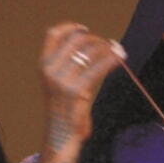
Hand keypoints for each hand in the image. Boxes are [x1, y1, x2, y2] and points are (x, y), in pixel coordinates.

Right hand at [34, 23, 125, 162]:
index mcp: (42, 65)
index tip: (85, 28)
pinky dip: (112, 59)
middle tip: (109, 45)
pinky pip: (99, 67)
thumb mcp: (57, 83)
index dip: (70, 27)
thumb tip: (91, 47)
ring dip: (108, 48)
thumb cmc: (64, 109)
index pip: (53, 34)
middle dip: (96, 39)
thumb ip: (67, 65)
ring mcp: (63, 80)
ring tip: (118, 51)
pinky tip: (120, 57)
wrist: (61, 135)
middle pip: (77, 40)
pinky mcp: (78, 91)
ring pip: (90, 51)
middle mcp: (50, 69)